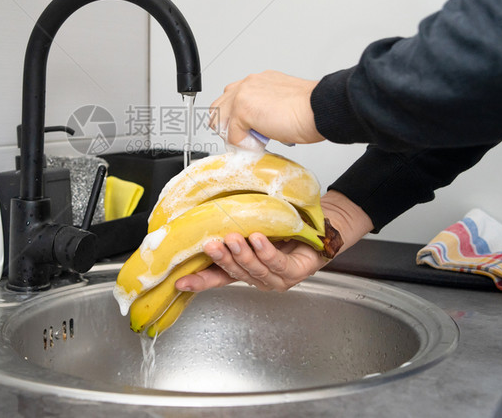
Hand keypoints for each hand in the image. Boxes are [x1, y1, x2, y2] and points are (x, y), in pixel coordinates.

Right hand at [175, 190, 373, 292]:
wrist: (320, 226)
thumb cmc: (284, 227)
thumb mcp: (252, 228)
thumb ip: (231, 230)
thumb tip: (203, 218)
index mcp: (245, 270)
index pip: (218, 278)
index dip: (199, 281)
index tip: (181, 282)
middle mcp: (259, 278)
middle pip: (235, 272)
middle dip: (222, 258)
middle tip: (212, 244)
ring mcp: (278, 279)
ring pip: (255, 269)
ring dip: (243, 254)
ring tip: (234, 237)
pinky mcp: (296, 272)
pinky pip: (277, 263)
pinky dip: (266, 251)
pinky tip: (258, 239)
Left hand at [209, 70, 323, 147]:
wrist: (319, 108)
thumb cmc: (310, 110)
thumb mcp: (281, 106)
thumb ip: (263, 112)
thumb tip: (255, 130)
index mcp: (258, 82)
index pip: (230, 100)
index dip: (235, 120)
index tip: (246, 132)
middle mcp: (248, 84)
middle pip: (219, 109)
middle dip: (229, 128)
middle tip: (247, 139)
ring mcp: (243, 94)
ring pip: (220, 121)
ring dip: (234, 135)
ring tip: (253, 142)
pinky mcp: (242, 109)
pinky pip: (232, 135)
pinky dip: (244, 144)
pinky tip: (260, 143)